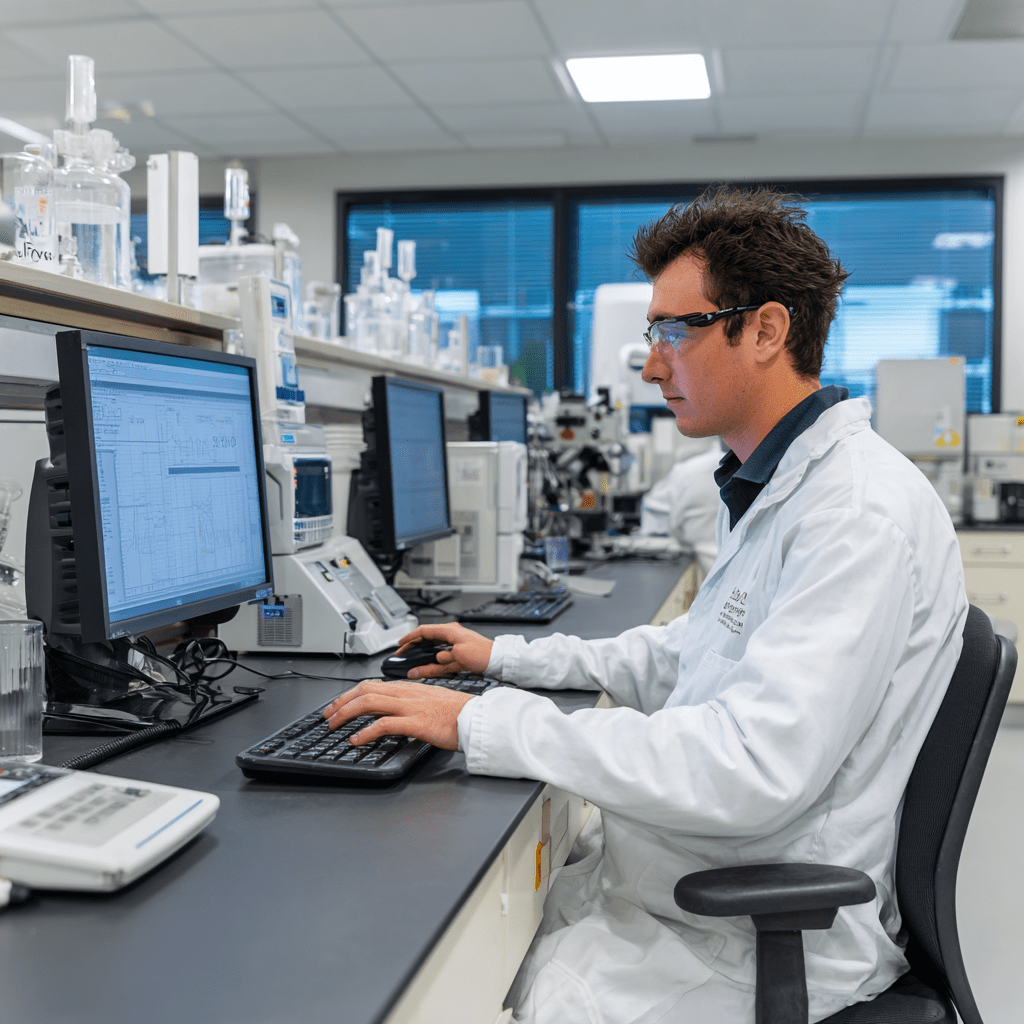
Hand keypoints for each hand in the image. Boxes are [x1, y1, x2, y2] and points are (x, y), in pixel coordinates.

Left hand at [322, 679, 473, 749]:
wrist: (478, 718)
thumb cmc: (460, 713)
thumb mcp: (433, 701)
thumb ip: (414, 702)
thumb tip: (398, 711)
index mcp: (410, 688)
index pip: (373, 684)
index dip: (351, 693)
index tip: (339, 704)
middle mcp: (407, 693)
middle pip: (365, 690)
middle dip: (341, 702)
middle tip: (327, 714)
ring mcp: (410, 707)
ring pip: (369, 702)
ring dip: (346, 714)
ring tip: (333, 725)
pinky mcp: (415, 722)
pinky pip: (383, 724)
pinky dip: (365, 732)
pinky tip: (356, 740)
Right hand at [395, 623, 493, 678]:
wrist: (499, 660)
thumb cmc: (484, 654)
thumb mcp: (459, 656)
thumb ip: (442, 660)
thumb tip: (431, 662)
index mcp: (450, 631)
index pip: (424, 631)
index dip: (410, 637)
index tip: (400, 644)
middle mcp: (451, 635)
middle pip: (426, 639)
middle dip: (413, 646)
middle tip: (402, 654)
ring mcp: (455, 644)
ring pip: (432, 649)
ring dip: (421, 656)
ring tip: (410, 662)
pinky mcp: (458, 653)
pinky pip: (440, 657)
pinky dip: (431, 662)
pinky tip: (425, 667)